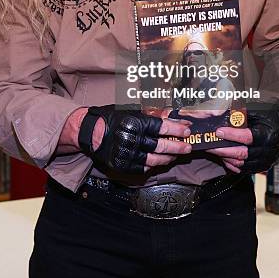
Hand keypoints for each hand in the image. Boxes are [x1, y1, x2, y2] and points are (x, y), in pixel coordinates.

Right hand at [78, 105, 192, 174]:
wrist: (90, 132)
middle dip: (178, 146)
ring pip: (155, 159)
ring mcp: (129, 154)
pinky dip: (154, 165)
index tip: (187, 130)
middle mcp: (134, 139)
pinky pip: (144, 167)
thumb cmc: (112, 117)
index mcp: (136, 123)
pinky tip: (161, 160)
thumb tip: (170, 114)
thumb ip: (149, 113)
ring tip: (176, 155)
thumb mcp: (131, 110)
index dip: (177, 129)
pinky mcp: (125, 165)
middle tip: (188, 147)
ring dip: (169, 157)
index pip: (162, 127)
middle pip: (162, 145)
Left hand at [207, 102, 278, 173]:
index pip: (247, 137)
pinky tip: (222, 157)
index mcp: (267, 135)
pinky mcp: (260, 167)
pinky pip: (243, 170)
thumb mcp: (258, 110)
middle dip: (223, 150)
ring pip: (240, 164)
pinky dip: (231, 165)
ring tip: (213, 150)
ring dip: (225, 158)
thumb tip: (225, 113)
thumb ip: (242, 112)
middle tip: (210, 145)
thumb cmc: (268, 117)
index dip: (232, 135)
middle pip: (242, 154)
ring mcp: (264, 161)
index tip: (219, 131)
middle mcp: (267, 151)